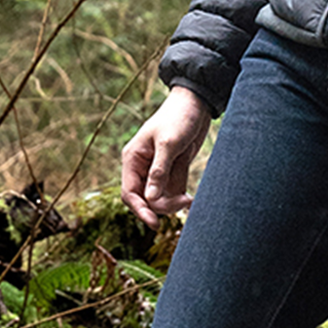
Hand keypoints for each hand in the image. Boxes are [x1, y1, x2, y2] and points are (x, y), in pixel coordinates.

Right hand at [121, 86, 212, 226]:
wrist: (197, 103)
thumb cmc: (179, 117)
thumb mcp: (169, 143)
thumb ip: (159, 172)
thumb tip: (150, 199)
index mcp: (133, 159)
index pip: (129, 193)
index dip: (140, 210)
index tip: (154, 223)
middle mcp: (142, 167)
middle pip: (145, 199)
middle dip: (162, 206)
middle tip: (184, 202)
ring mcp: (158, 170)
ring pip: (160, 199)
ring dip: (173, 203)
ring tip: (190, 199)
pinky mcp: (173, 170)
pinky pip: (173, 192)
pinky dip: (180, 197)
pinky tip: (192, 198)